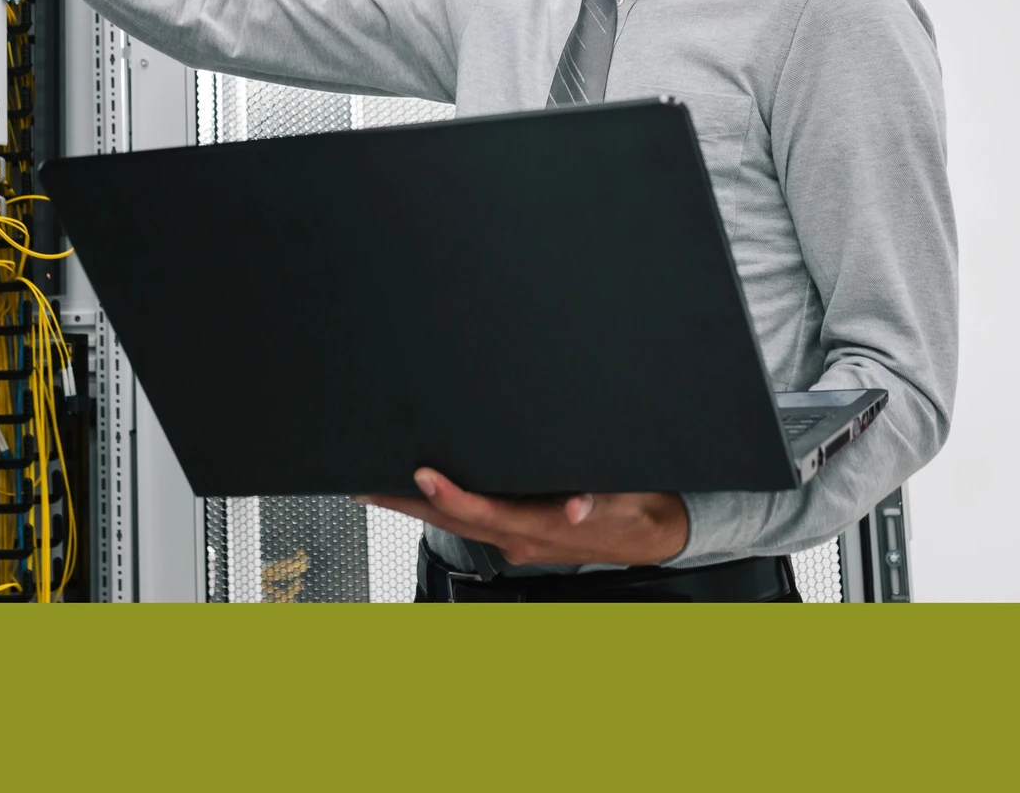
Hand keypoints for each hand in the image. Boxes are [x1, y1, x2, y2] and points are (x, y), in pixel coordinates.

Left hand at [355, 469, 689, 568]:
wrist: (653, 532)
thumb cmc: (638, 510)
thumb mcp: (628, 499)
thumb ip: (598, 500)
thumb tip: (573, 508)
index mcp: (543, 528)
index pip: (487, 512)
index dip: (452, 497)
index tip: (424, 478)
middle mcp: (522, 539)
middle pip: (454, 522)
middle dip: (407, 505)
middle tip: (366, 484)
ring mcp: (517, 541)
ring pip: (455, 525)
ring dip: (414, 509)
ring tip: (375, 488)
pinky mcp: (518, 534)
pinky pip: (469, 523)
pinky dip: (440, 508)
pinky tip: (419, 496)